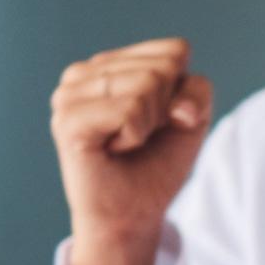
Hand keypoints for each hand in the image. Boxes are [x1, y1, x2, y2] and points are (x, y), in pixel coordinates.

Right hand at [48, 38, 213, 264]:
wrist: (133, 214)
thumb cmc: (156, 164)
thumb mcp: (191, 119)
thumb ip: (196, 90)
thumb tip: (177, 105)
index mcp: (110, 63)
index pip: (175, 50)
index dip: (183, 92)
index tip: (161, 121)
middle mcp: (84, 72)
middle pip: (163, 67)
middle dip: (166, 110)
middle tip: (140, 136)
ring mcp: (69, 93)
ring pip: (146, 84)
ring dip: (149, 124)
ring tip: (125, 142)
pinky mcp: (67, 119)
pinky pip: (129, 109)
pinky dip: (135, 135)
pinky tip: (114, 148)